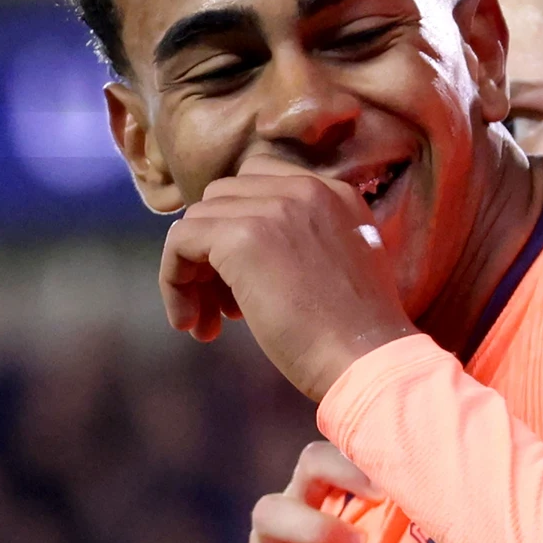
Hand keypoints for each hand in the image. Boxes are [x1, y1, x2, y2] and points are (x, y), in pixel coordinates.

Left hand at [159, 160, 417, 400]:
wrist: (368, 359)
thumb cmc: (356, 335)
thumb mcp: (338, 268)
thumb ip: (301, 243)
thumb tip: (240, 256)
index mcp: (334, 193)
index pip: (260, 182)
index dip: (239, 227)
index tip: (241, 281)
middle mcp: (305, 187)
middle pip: (224, 198)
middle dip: (213, 250)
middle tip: (222, 308)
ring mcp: (273, 207)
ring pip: (198, 219)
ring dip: (193, 271)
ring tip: (208, 323)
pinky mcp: (242, 236)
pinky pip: (181, 241)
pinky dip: (173, 280)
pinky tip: (190, 321)